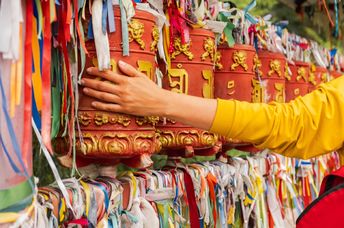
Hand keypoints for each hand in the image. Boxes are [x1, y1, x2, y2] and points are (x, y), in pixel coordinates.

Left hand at [81, 60, 217, 129]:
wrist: (159, 102)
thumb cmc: (151, 89)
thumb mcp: (141, 76)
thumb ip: (129, 70)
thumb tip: (119, 63)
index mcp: (126, 81)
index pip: (108, 74)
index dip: (97, 72)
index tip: (89, 70)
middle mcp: (122, 90)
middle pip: (103, 85)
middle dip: (91, 82)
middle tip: (82, 80)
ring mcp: (122, 100)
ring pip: (104, 96)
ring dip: (93, 92)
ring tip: (85, 89)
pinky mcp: (124, 109)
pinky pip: (109, 107)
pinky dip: (100, 105)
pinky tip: (93, 103)